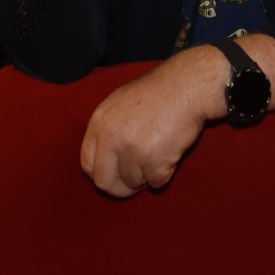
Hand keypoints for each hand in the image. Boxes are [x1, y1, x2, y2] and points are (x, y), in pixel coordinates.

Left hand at [79, 51, 218, 196]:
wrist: (186, 87)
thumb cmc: (158, 93)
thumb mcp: (120, 104)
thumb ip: (108, 131)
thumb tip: (105, 161)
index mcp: (99, 123)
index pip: (87, 164)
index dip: (101, 174)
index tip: (114, 177)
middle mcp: (111, 137)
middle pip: (103, 182)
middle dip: (120, 188)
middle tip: (135, 184)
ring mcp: (132, 150)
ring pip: (133, 183)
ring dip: (147, 175)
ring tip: (159, 152)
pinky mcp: (154, 160)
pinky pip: (156, 182)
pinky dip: (165, 173)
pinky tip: (170, 152)